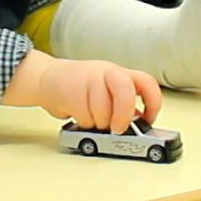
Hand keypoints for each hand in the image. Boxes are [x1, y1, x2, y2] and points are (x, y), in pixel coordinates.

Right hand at [3, 50, 161, 132]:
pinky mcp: (72, 92)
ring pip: (103, 111)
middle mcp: (106, 73)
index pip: (145, 81)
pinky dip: (85, 123)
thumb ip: (122, 101)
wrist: (47, 78)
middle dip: (124, 113)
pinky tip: (80, 115)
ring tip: (93, 119)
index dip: (153, 102)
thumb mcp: (105, 88)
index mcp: (119, 73)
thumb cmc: (79, 86)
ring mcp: (88, 80)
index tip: (148, 118)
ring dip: (100, 123)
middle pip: (125, 90)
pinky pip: (86, 117)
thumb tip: (137, 121)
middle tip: (118, 127)